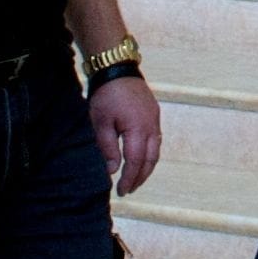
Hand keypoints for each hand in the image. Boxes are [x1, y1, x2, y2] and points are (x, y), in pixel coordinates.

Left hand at [92, 70, 161, 194]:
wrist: (117, 68)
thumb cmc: (106, 95)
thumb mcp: (101, 123)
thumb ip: (108, 148)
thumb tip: (112, 170)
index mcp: (138, 129)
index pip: (136, 161)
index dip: (129, 178)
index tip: (121, 190)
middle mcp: (151, 125)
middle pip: (151, 159)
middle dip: (141, 177)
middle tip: (129, 189)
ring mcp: (155, 118)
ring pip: (156, 150)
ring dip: (147, 166)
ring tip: (136, 178)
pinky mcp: (154, 112)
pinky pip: (156, 138)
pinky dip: (150, 152)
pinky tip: (141, 157)